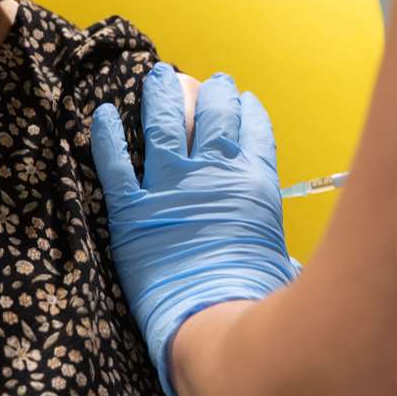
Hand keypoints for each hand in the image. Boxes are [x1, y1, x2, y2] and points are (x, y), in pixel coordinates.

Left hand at [91, 64, 296, 395]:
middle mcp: (213, 174)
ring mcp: (169, 188)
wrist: (214, 319)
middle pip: (212, 115)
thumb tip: (291, 265)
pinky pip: (114, 164)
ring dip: (161, 95)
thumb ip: (275, 245)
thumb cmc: (254, 299)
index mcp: (253, 183)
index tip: (243, 98)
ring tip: (158, 76)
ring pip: (163, 123)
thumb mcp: (279, 259)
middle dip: (212, 92)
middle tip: (206, 80)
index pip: (253, 130)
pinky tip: (106, 113)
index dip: (247, 109)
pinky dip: (107, 136)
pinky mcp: (131, 211)